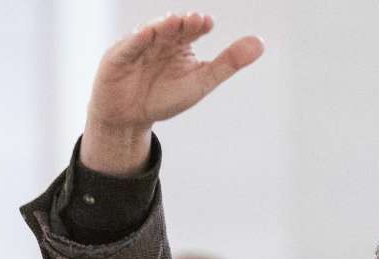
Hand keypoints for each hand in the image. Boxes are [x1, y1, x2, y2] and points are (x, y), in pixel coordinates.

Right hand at [81, 11, 263, 174]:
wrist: (130, 118)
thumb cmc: (164, 97)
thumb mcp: (201, 81)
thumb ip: (229, 63)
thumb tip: (260, 43)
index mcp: (179, 43)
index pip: (191, 30)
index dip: (199, 25)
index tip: (208, 23)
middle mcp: (159, 40)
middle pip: (172, 28)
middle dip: (183, 23)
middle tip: (196, 20)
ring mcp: (138, 46)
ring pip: (151, 32)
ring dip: (162, 27)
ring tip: (175, 23)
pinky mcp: (118, 57)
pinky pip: (129, 46)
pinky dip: (138, 40)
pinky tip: (148, 34)